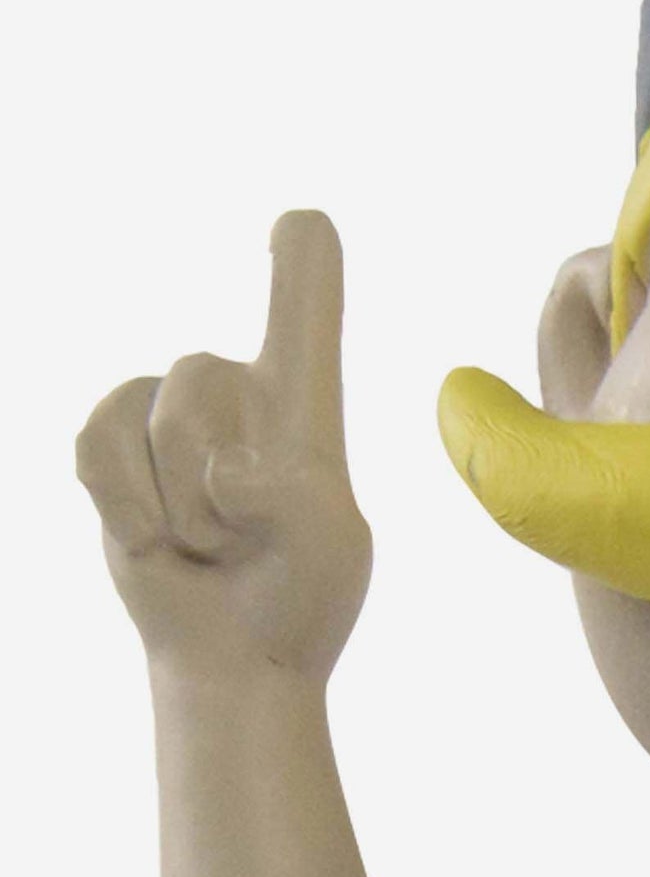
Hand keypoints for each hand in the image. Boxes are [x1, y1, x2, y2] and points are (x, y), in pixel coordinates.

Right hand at [76, 210, 371, 682]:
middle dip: (212, 473)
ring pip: (151, 413)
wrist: (235, 657)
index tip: (299, 218)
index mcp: (309, 409)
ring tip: (206, 546)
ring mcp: (172, 420)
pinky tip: (155, 545)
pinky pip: (94, 443)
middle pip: (203, 376)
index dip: (302, 262)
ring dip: (174, 502)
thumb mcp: (328, 549)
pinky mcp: (118, 450)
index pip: (307, 315)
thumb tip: (228, 477)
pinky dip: (122, 503)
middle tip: (240, 539)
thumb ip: (294, 502)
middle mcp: (242, 397)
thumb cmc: (299, 599)